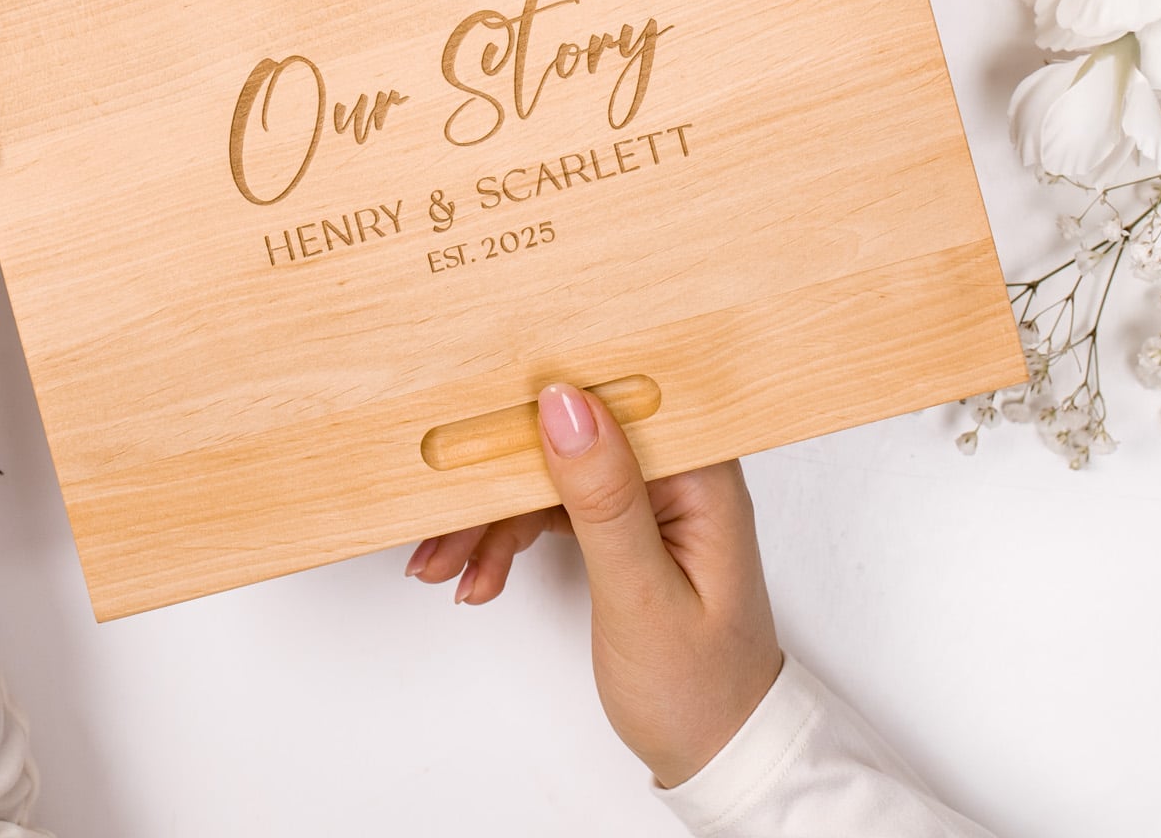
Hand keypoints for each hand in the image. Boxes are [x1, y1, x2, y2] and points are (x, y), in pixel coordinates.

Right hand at [405, 384, 781, 790]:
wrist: (721, 755)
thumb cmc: (702, 690)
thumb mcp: (643, 597)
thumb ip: (604, 499)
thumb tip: (563, 404)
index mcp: (699, 471)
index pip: (607, 406)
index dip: (536, 407)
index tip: (471, 431)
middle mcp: (675, 470)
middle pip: (566, 441)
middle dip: (494, 484)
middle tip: (439, 528)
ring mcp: (645, 496)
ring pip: (547, 476)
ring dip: (490, 521)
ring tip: (443, 567)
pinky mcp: (620, 522)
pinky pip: (550, 509)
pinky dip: (508, 540)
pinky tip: (478, 575)